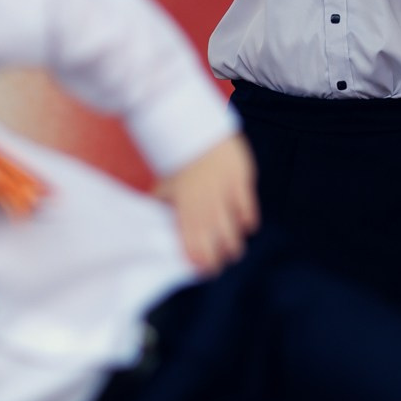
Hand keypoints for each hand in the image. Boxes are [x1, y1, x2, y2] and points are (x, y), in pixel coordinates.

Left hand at [157, 134, 258, 274]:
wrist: (196, 130)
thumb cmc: (179, 160)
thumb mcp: (165, 183)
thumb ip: (162, 203)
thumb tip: (154, 219)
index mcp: (185, 207)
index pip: (193, 241)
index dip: (200, 259)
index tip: (203, 270)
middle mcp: (205, 203)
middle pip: (215, 239)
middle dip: (218, 257)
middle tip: (219, 266)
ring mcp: (224, 192)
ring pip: (232, 228)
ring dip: (233, 243)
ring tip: (233, 252)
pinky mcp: (241, 181)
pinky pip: (247, 207)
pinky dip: (247, 220)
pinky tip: (246, 227)